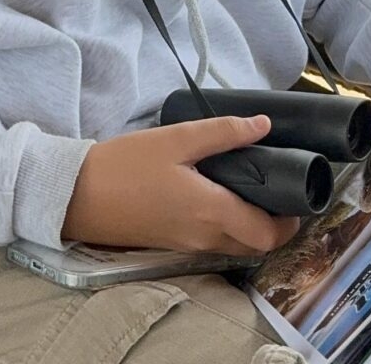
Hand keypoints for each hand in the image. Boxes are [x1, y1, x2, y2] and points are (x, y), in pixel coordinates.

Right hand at [62, 114, 300, 255]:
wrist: (75, 195)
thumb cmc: (125, 165)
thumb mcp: (176, 139)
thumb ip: (223, 133)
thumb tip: (263, 126)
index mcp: (211, 213)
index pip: (267, 233)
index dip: (289, 221)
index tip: (295, 194)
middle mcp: (204, 237)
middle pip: (254, 245)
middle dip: (273, 225)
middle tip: (276, 189)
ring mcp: (185, 245)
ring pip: (233, 245)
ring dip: (249, 226)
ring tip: (250, 187)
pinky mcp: (169, 243)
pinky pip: (211, 242)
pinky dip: (226, 227)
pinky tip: (218, 194)